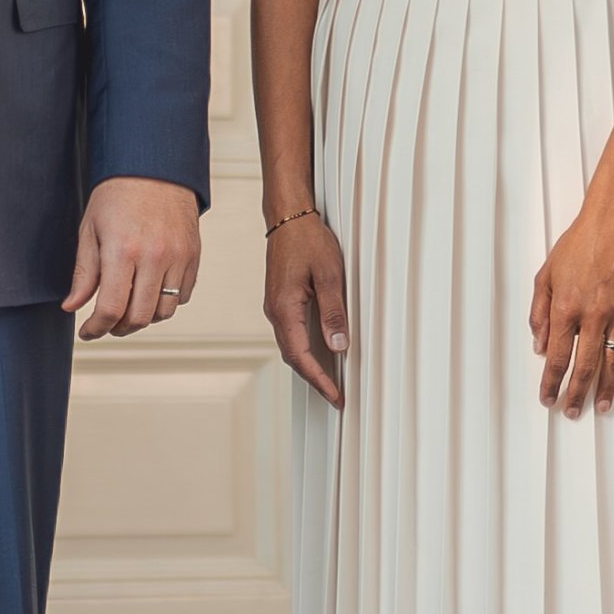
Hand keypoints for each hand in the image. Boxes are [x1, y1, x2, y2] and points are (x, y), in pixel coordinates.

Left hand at [64, 176, 202, 341]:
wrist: (154, 167)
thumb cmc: (117, 194)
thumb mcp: (90, 230)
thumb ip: (83, 273)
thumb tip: (72, 306)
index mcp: (123, 250)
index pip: (111, 308)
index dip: (96, 328)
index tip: (87, 332)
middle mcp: (154, 257)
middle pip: (138, 318)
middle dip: (117, 329)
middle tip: (105, 324)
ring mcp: (177, 258)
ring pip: (163, 312)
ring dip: (142, 318)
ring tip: (127, 307)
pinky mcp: (193, 256)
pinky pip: (182, 296)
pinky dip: (165, 303)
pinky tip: (148, 291)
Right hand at [263, 209, 348, 405]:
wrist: (288, 217)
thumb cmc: (308, 240)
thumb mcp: (330, 275)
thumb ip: (333, 312)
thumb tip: (338, 345)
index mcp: (284, 308)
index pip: (301, 356)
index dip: (319, 380)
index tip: (335, 396)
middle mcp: (275, 311)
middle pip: (293, 357)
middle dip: (314, 379)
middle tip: (336, 396)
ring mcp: (276, 306)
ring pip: (291, 346)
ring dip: (310, 365)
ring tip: (331, 380)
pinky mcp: (281, 300)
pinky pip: (291, 333)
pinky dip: (305, 349)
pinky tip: (320, 352)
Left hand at [530, 197, 613, 415]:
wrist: (612, 224)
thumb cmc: (577, 245)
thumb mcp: (545, 276)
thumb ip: (539, 314)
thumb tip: (539, 346)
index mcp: (566, 307)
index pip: (557, 356)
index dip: (552, 382)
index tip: (548, 398)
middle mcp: (593, 315)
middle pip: (584, 365)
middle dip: (576, 393)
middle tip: (573, 412)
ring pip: (613, 360)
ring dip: (607, 388)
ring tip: (602, 406)